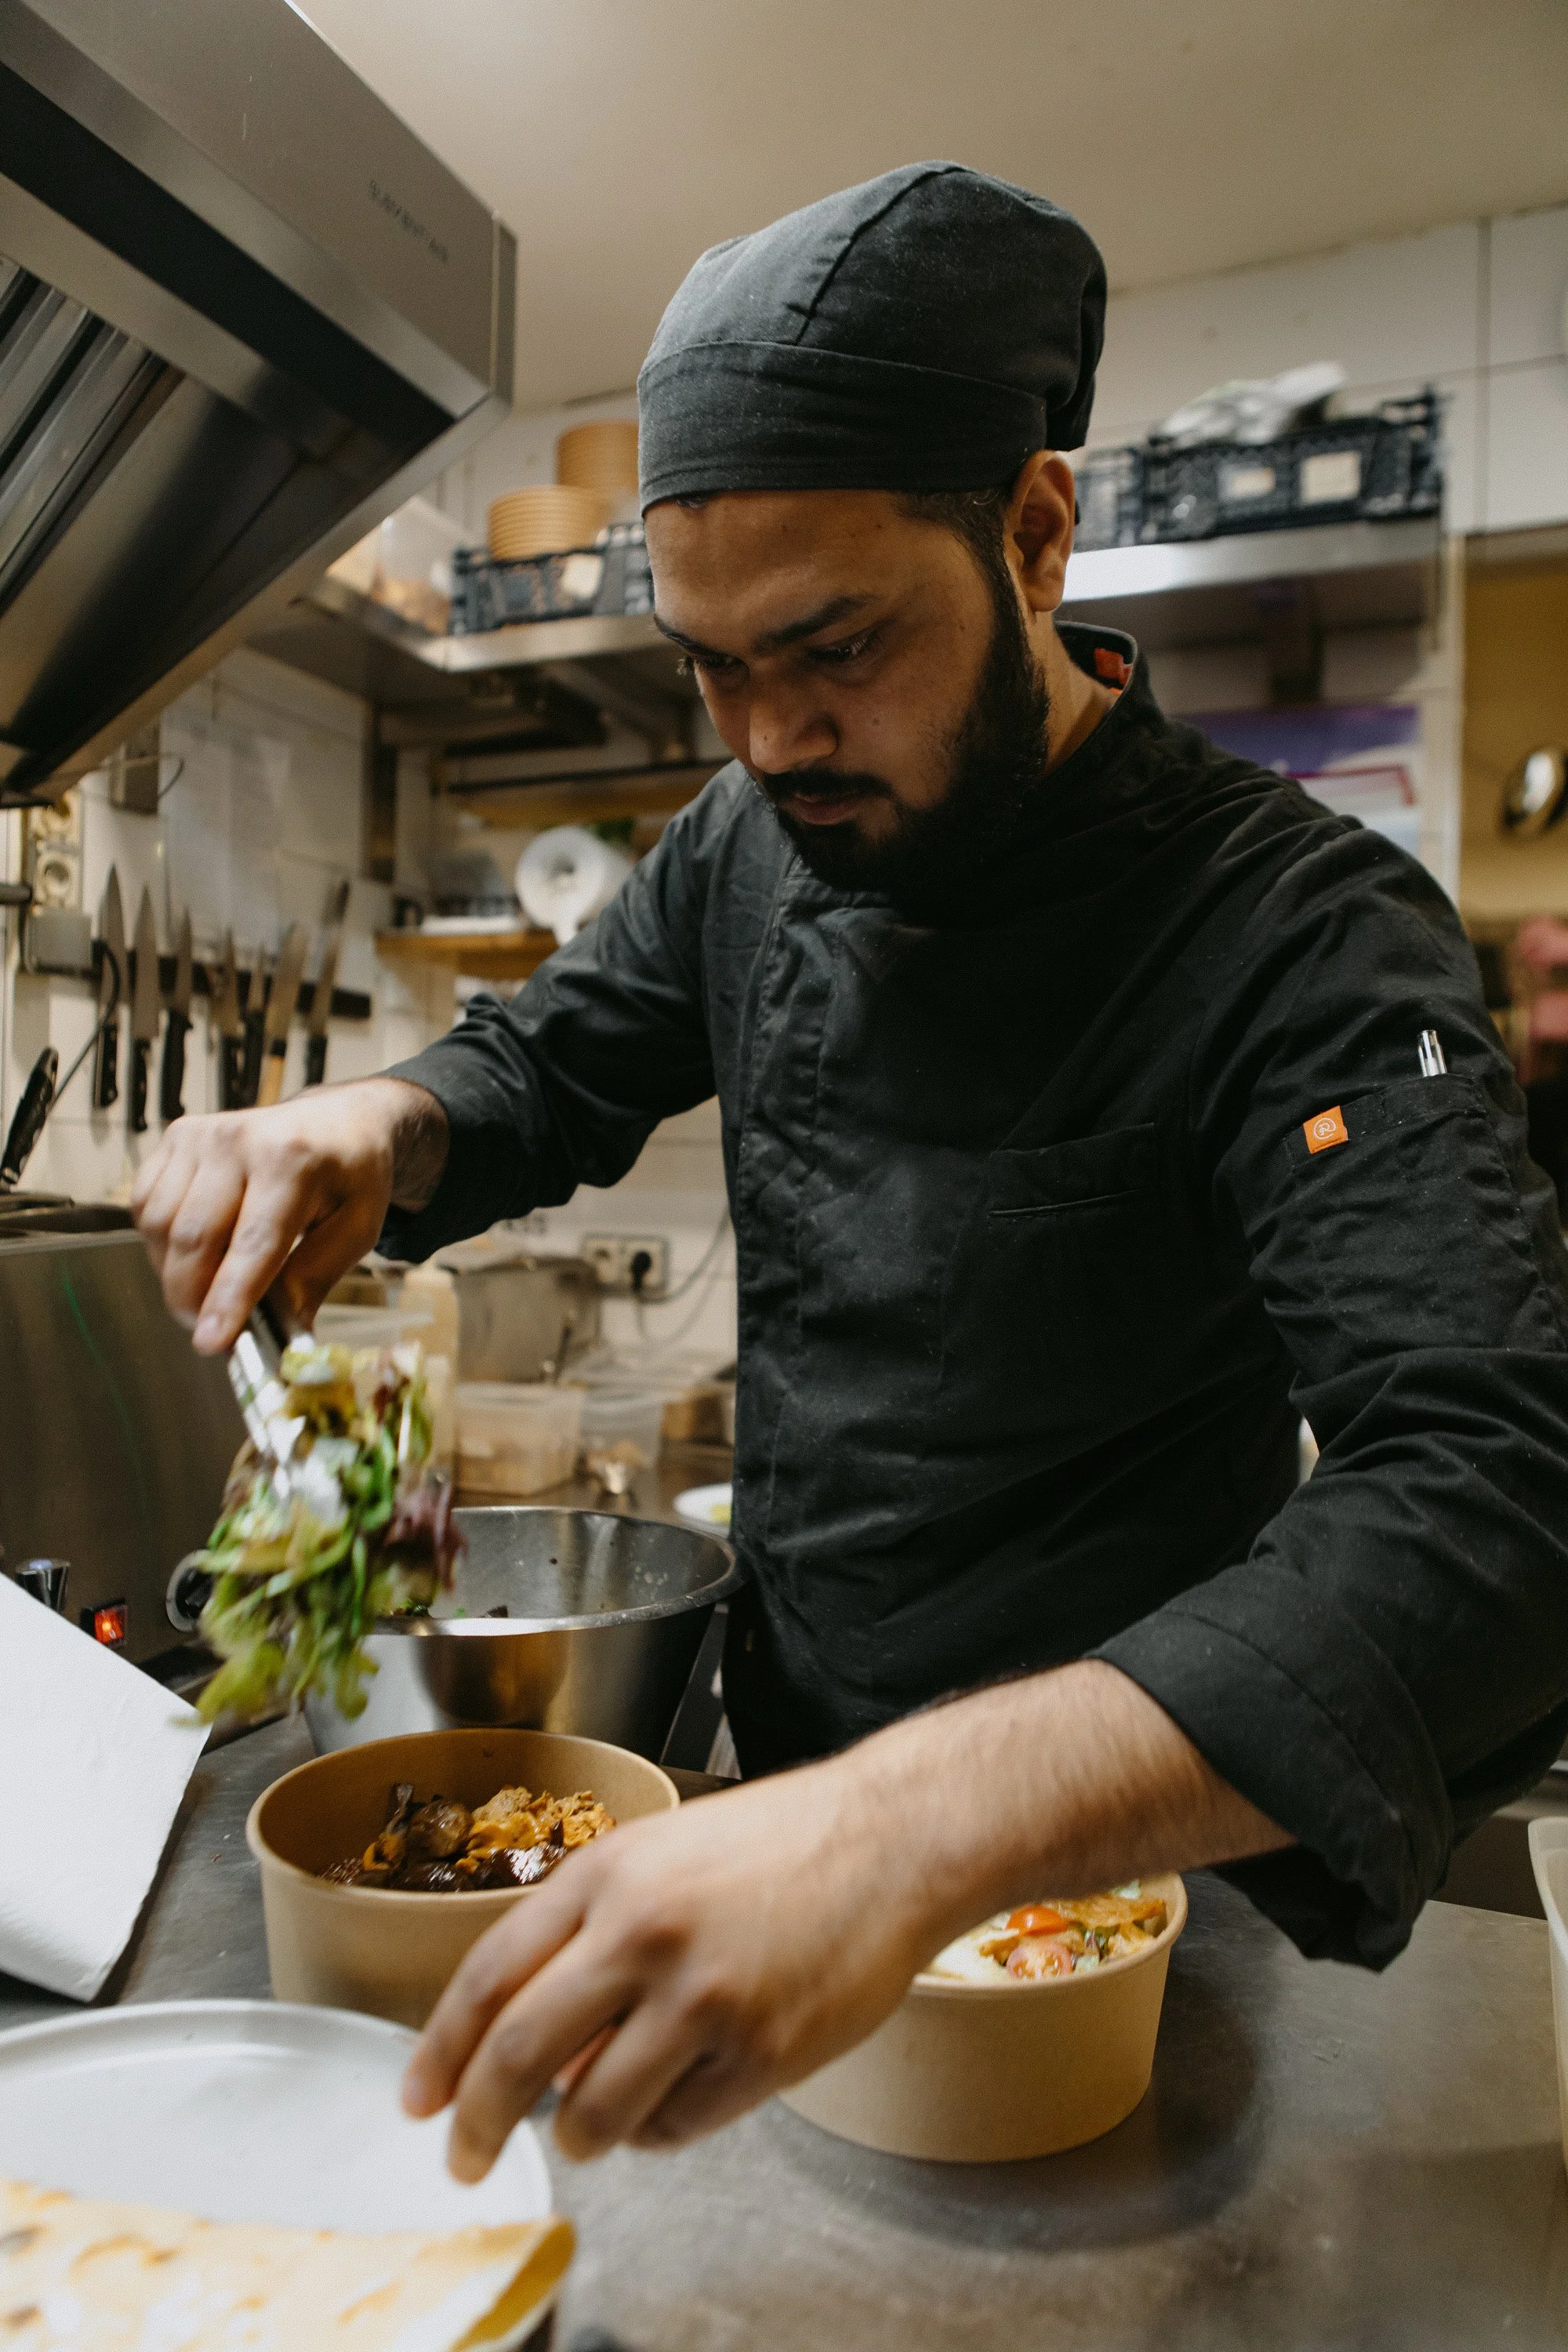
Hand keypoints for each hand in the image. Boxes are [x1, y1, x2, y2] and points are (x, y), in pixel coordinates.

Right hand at [130, 1076, 444, 1351]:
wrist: (336, 1119)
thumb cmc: (351, 1176)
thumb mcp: (358, 1227)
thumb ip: (315, 1277)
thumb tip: (281, 1334)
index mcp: (293, 1160)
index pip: (253, 1243)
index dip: (228, 1298)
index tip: (211, 1343)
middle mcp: (238, 1140)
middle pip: (195, 1239)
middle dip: (194, 1299)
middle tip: (211, 1334)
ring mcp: (200, 1135)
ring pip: (160, 1227)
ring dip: (174, 1276)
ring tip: (205, 1295)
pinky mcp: (176, 1138)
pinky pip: (145, 1206)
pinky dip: (160, 1244)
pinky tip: (192, 1254)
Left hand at [402, 1752, 938, 2174]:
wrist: (889, 1839)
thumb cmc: (776, 1845)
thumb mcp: (660, 1857)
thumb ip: (587, 1934)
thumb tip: (536, 2046)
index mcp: (607, 1875)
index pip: (487, 1976)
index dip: (440, 2050)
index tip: (420, 2099)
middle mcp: (642, 1934)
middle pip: (516, 2056)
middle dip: (476, 2126)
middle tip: (467, 2158)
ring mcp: (703, 1997)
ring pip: (592, 2113)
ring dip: (581, 2135)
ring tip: (600, 2121)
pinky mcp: (760, 2053)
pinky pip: (675, 2128)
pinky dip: (662, 2128)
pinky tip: (684, 2091)